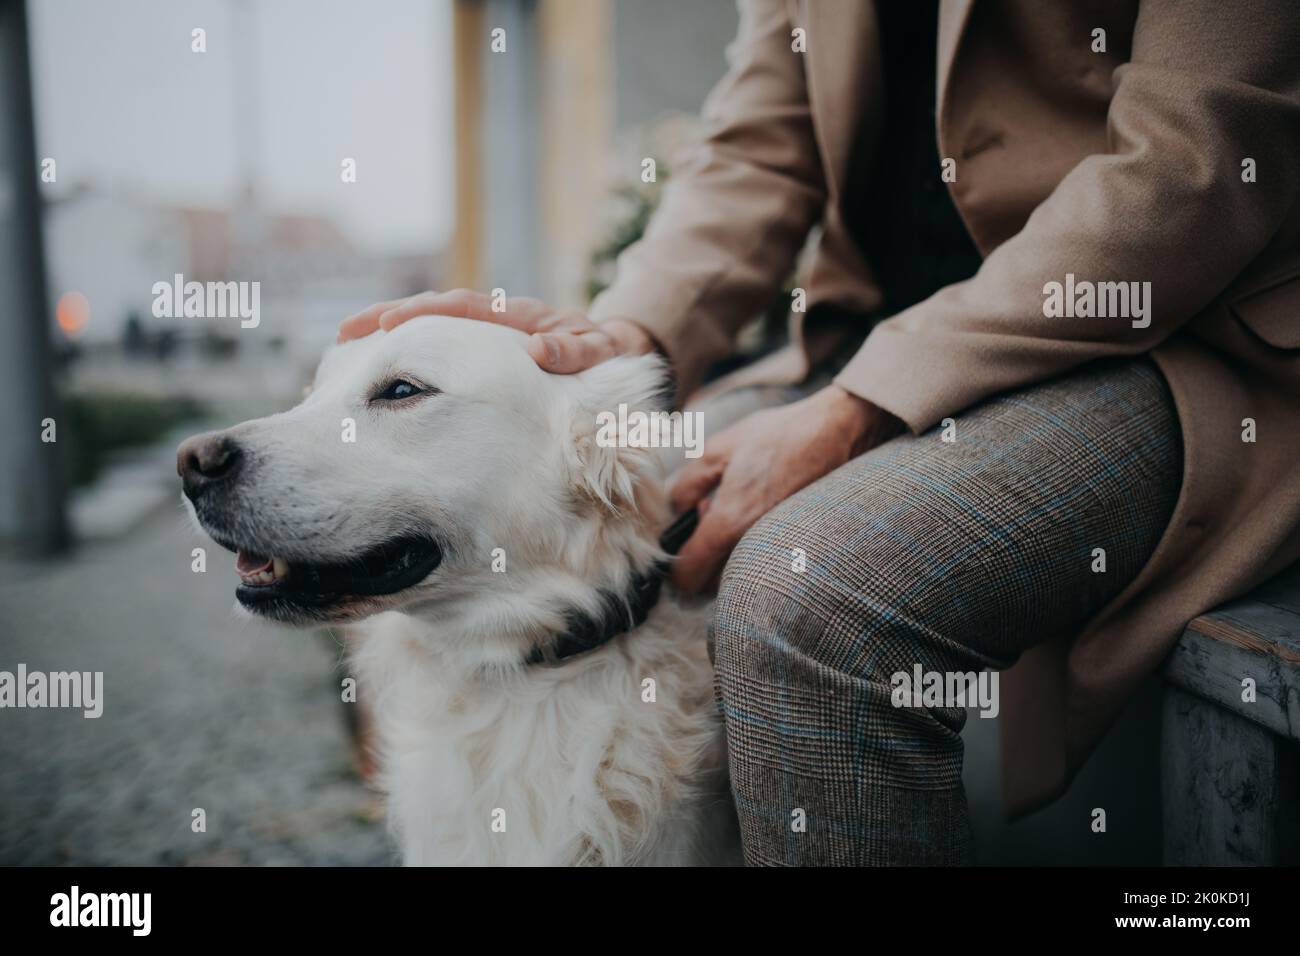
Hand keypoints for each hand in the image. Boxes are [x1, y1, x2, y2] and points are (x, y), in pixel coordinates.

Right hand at [337, 288, 655, 372]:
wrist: (614, 352)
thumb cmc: (604, 355)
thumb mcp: (596, 352)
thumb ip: (574, 352)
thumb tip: (539, 352)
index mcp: (516, 316)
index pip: (462, 308)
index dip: (424, 313)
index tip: (389, 324)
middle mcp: (493, 319)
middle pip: (431, 311)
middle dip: (387, 318)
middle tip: (344, 334)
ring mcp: (483, 335)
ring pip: (427, 329)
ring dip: (387, 336)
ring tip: (343, 351)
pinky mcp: (478, 352)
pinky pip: (435, 350)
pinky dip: (403, 356)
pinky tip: (372, 371)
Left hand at [669, 385, 902, 592]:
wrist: (836, 430)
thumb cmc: (778, 435)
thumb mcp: (717, 449)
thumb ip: (686, 485)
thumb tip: (679, 511)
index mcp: (730, 521)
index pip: (691, 576)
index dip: (677, 569)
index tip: (678, 550)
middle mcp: (755, 544)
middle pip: (713, 583)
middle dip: (703, 559)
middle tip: (707, 516)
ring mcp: (779, 549)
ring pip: (738, 574)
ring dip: (727, 554)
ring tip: (734, 509)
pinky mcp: (798, 545)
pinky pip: (762, 562)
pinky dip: (751, 547)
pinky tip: (757, 512)